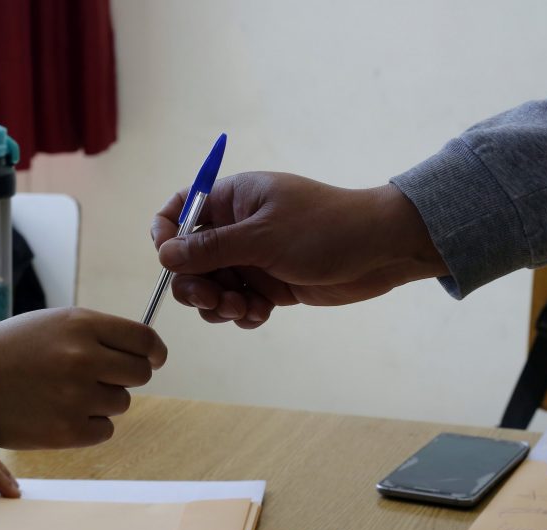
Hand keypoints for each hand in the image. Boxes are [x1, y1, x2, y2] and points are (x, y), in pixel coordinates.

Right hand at [0, 307, 166, 448]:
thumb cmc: (14, 350)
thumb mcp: (55, 323)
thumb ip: (99, 334)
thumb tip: (147, 353)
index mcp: (81, 325)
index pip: (145, 340)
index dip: (155, 351)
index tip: (154, 359)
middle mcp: (83, 359)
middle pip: (140, 374)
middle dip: (127, 376)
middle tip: (101, 377)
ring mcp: (76, 397)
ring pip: (121, 403)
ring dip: (103, 401)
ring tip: (65, 393)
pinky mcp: (68, 430)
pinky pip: (104, 430)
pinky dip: (89, 425)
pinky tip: (59, 412)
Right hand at [150, 172, 446, 327]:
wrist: (381, 250)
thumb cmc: (325, 229)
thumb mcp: (262, 237)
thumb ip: (211, 248)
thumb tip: (165, 256)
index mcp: (231, 199)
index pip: (178, 211)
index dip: (166, 236)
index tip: (170, 262)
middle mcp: (236, 228)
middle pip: (189, 260)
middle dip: (195, 284)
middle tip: (214, 299)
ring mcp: (252, 258)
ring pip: (211, 287)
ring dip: (219, 304)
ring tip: (245, 308)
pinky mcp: (269, 285)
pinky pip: (237, 304)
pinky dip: (244, 314)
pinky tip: (263, 313)